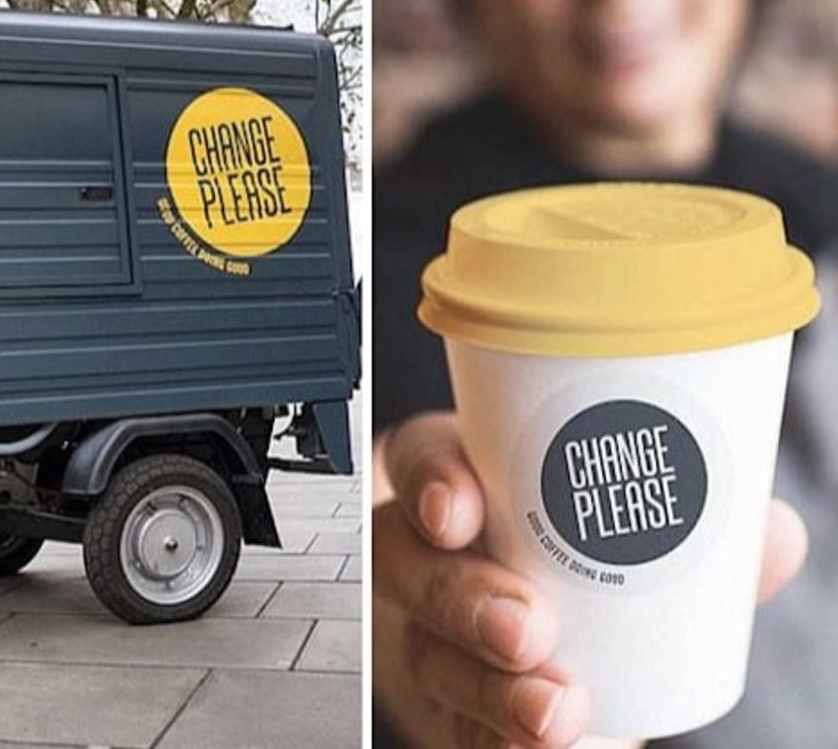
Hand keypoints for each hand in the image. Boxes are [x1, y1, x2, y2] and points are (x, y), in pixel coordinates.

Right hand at [372, 411, 808, 748]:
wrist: (554, 649)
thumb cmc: (600, 560)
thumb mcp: (645, 525)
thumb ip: (708, 522)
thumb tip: (772, 536)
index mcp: (467, 481)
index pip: (419, 460)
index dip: (429, 481)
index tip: (459, 512)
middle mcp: (429, 554)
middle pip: (408, 563)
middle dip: (461, 597)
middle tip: (528, 627)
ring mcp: (430, 633)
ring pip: (426, 654)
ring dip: (484, 688)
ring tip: (553, 711)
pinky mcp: (452, 707)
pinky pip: (454, 729)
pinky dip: (493, 742)